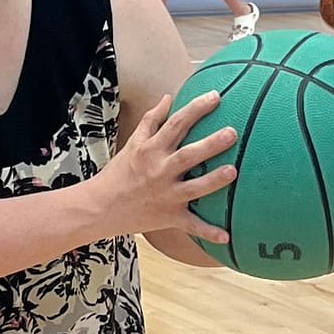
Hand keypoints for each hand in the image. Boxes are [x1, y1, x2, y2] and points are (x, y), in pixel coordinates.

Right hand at [101, 90, 237, 241]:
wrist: (99, 207)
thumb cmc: (118, 173)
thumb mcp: (132, 143)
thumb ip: (152, 120)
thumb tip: (169, 98)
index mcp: (151, 150)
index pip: (176, 124)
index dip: (196, 109)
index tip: (215, 97)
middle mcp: (160, 171)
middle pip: (189, 155)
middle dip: (211, 144)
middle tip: (232, 133)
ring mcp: (166, 196)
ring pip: (195, 188)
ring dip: (214, 180)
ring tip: (233, 171)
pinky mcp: (169, 217)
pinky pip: (191, 226)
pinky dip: (208, 232)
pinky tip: (227, 236)